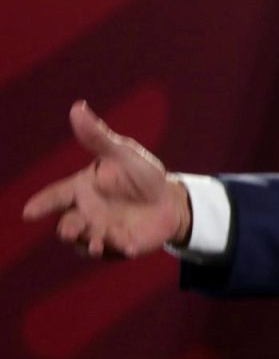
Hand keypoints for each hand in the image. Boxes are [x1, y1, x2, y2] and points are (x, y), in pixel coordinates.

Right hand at [20, 100, 190, 257]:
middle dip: (67, 229)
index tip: (29, 212)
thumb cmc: (141, 174)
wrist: (169, 201)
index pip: (56, 196)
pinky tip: (130, 247)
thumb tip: (77, 107)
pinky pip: (115, 251)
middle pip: (67, 225)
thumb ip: (98, 137)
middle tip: (71, 229)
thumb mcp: (122, 153)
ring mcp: (100, 233)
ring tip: (99, 244)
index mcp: (81, 189)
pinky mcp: (118, 246)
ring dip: (92, 244)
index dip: (42, 204)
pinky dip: (120, 249)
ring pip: (87, 244)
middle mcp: (85, 214)